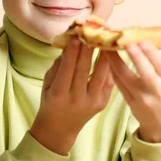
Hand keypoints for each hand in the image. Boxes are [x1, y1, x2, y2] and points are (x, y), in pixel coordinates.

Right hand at [30, 38, 114, 154]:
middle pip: (85, 69)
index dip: (72, 51)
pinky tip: (111, 53)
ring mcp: (93, 101)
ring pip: (101, 73)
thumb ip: (58, 64)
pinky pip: (109, 80)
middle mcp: (77, 98)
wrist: (60, 127)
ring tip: (105, 40)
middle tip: (92, 33)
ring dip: (104, 55)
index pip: (67, 68)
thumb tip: (71, 42)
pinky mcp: (103, 102)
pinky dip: (110, 66)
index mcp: (59, 93)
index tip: (77, 36)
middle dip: (88, 49)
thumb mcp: (48, 83)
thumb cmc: (51, 100)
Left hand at [105, 39, 160, 142]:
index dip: (152, 53)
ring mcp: (141, 97)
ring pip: (125, 77)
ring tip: (108, 46)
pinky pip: (119, 83)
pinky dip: (112, 70)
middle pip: (144, 72)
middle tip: (126, 41)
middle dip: (134, 56)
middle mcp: (157, 90)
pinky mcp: (129, 102)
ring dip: (115, 61)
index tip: (142, 40)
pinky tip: (108, 58)